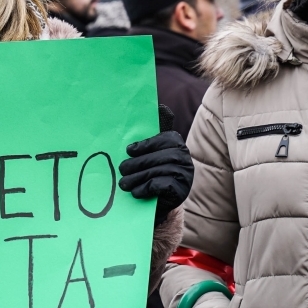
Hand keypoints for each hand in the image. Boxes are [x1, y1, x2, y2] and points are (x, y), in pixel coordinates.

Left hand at [118, 105, 193, 224]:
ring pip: (160, 171)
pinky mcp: (182, 190)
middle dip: (138, 163)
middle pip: (161, 157)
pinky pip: (162, 185)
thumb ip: (151, 134)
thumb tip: (160, 106)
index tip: (129, 151)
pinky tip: (136, 192)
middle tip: (122, 170)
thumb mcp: (149, 152)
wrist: (158, 201)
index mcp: (177, 144)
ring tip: (123, 183)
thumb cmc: (151, 171)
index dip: (145, 145)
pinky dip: (146, 188)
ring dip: (138, 177)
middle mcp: (185, 157)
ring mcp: (185, 174)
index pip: (164, 139)